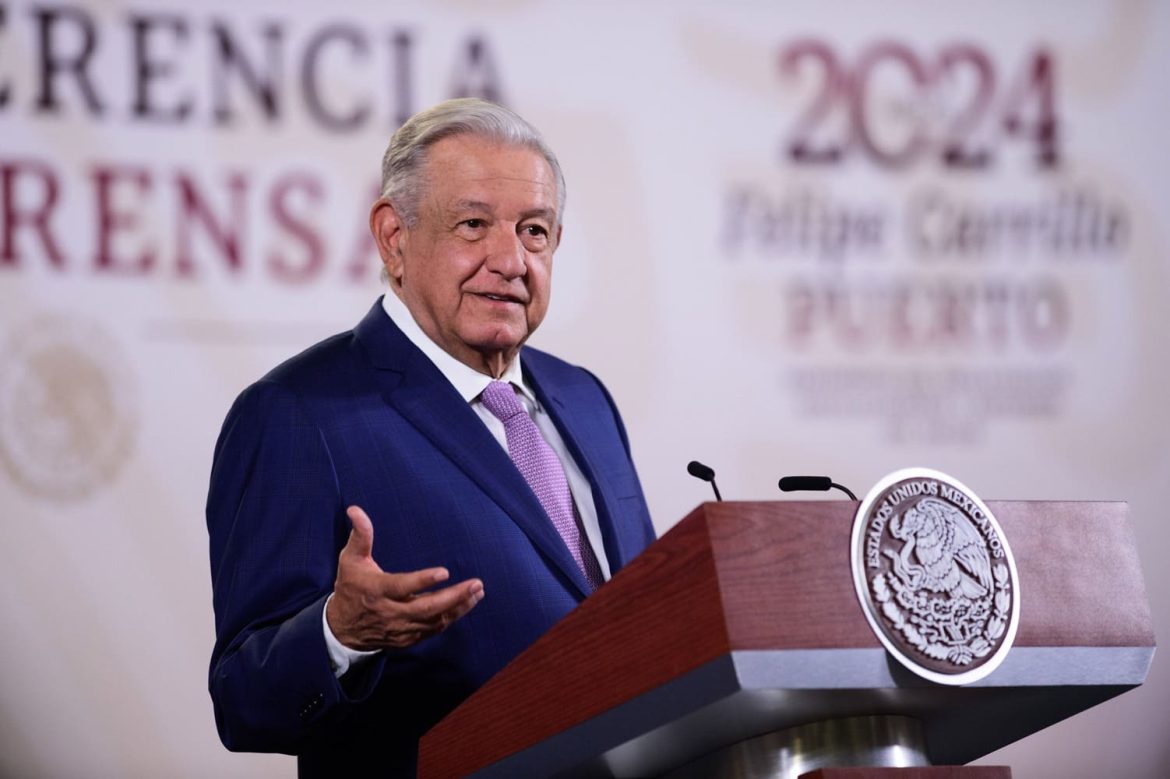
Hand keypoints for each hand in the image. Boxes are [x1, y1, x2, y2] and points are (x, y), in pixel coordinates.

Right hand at [326, 505, 484, 650]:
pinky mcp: (407, 639)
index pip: (402, 587)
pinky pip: (433, 630)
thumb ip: (360, 535)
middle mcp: (391, 612)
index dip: (423, 581)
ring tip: (478, 592)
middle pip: (426, 608)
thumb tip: (355, 509)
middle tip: (476, 584)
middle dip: (454, 597)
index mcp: (378, 591)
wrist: (342, 629)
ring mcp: (401, 628)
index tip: (444, 572)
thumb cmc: (350, 587)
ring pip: (434, 621)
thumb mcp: (350, 560)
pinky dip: (451, 618)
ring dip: (458, 607)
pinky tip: (465, 605)